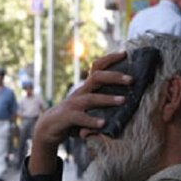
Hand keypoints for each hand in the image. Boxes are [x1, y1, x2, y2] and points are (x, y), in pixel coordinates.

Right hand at [29, 52, 131, 174]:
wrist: (48, 128)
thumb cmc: (75, 117)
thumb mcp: (89, 107)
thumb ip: (104, 105)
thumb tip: (128, 100)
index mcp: (86, 88)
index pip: (97, 67)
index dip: (110, 59)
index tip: (125, 53)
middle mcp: (80, 92)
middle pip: (96, 78)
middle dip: (114, 77)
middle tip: (131, 79)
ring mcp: (73, 104)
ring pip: (90, 98)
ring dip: (107, 99)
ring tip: (123, 101)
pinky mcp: (67, 117)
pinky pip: (80, 118)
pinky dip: (92, 121)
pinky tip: (103, 124)